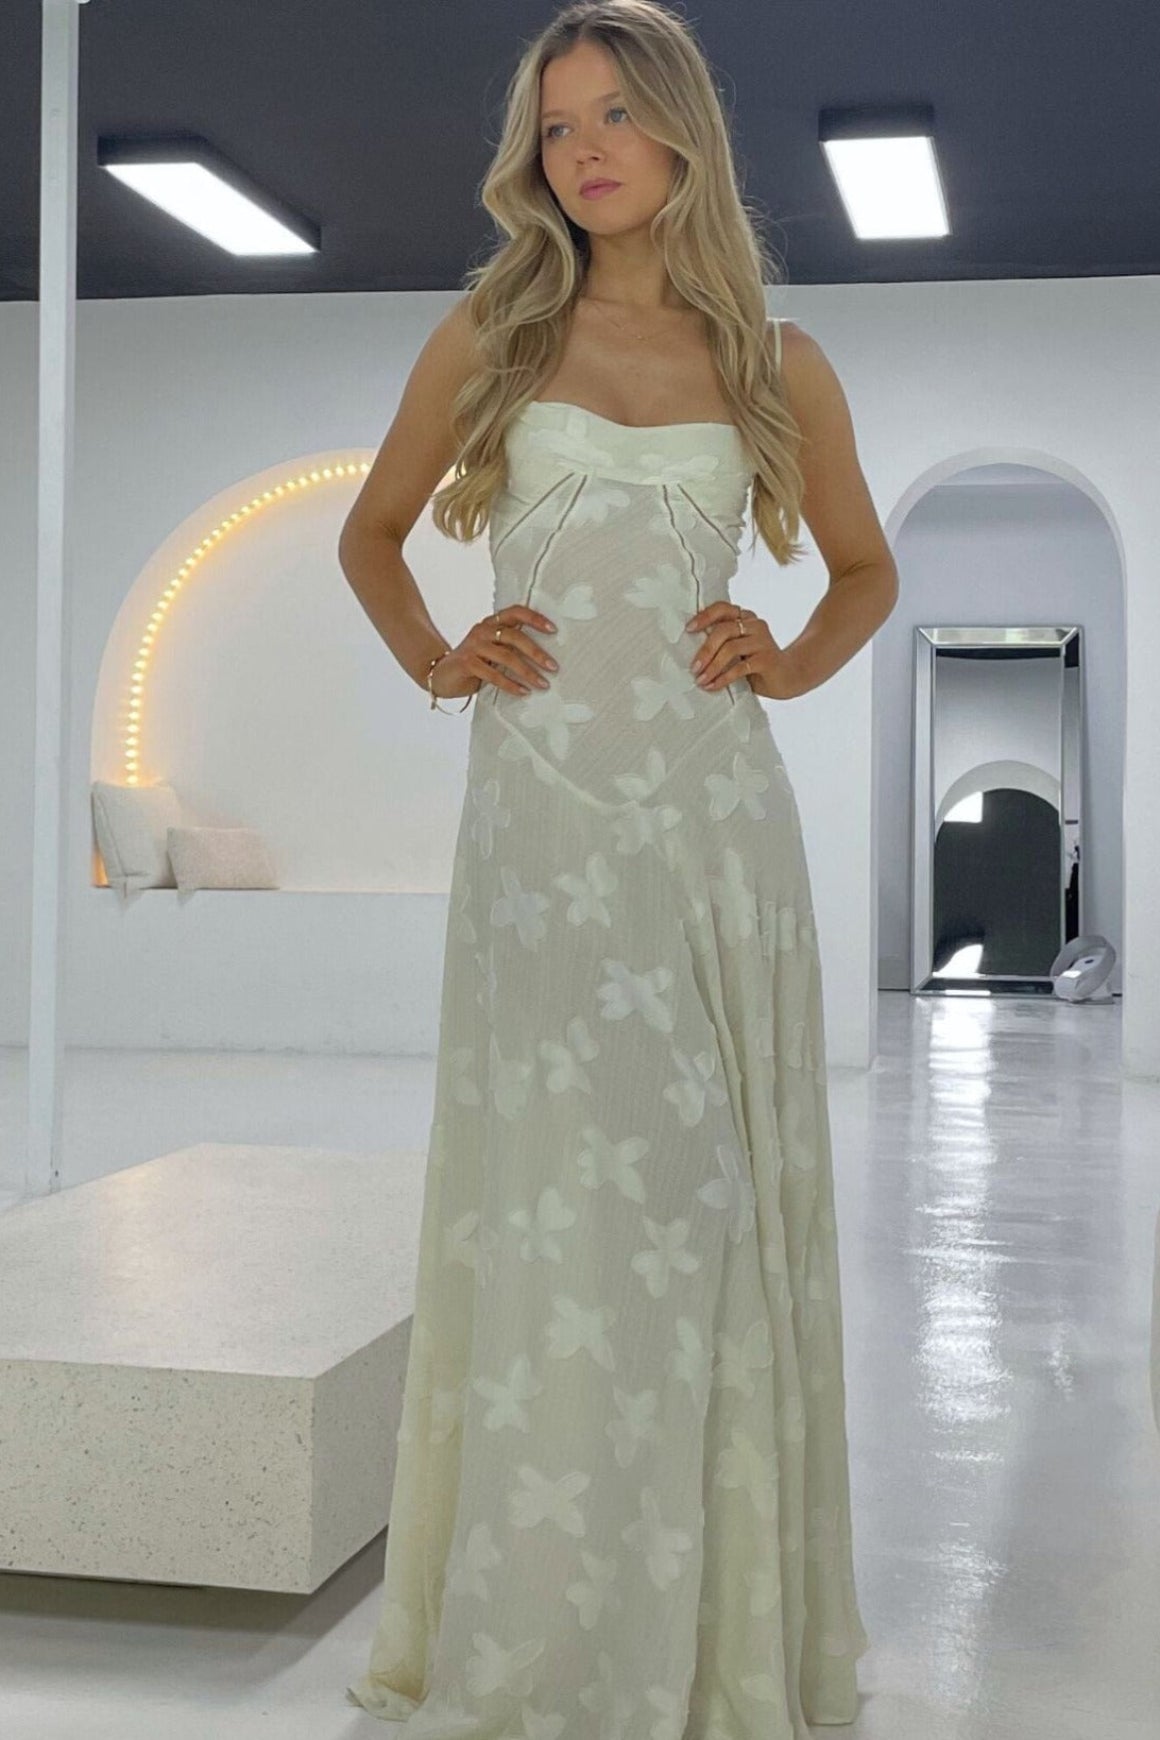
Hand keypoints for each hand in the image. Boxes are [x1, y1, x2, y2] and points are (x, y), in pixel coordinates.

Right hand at [432, 606, 557, 698]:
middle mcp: (482, 630)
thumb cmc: (473, 664)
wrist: (440, 675)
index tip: (553, 630)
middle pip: (514, 636)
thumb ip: (511, 648)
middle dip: (536, 652)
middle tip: (553, 667)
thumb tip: (545, 659)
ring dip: (528, 672)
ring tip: (543, 684)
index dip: (535, 618)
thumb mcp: (493, 651)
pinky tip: (523, 692)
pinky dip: (511, 685)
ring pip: (506, 656)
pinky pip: (493, 674)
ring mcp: (473, 646)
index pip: (516, 612)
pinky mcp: (466, 663)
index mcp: (491, 623)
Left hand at [686, 602, 800, 700]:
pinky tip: (714, 686)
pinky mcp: (767, 659)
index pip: (723, 608)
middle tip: (694, 667)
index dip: (704, 616)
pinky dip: (723, 678)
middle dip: (705, 650)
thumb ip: (723, 644)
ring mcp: (763, 641)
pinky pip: (740, 667)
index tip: (688, 629)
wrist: (789, 677)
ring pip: (730, 648)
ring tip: (701, 680)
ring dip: (712, 666)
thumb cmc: (757, 663)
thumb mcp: (739, 650)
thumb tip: (692, 654)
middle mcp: (755, 625)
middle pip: (723, 630)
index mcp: (746, 618)